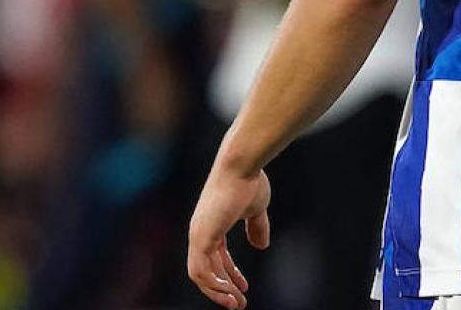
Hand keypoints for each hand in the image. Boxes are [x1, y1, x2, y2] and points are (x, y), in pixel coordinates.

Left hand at [187, 162, 270, 307]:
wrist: (242, 165)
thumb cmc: (249, 181)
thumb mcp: (256, 209)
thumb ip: (256, 227)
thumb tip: (261, 245)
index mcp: (211, 226)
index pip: (216, 258)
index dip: (230, 275)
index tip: (244, 288)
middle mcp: (200, 232)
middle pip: (207, 271)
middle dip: (222, 290)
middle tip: (239, 303)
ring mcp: (198, 234)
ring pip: (201, 275)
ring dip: (217, 292)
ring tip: (236, 302)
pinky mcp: (201, 236)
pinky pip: (200, 270)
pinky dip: (213, 283)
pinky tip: (229, 290)